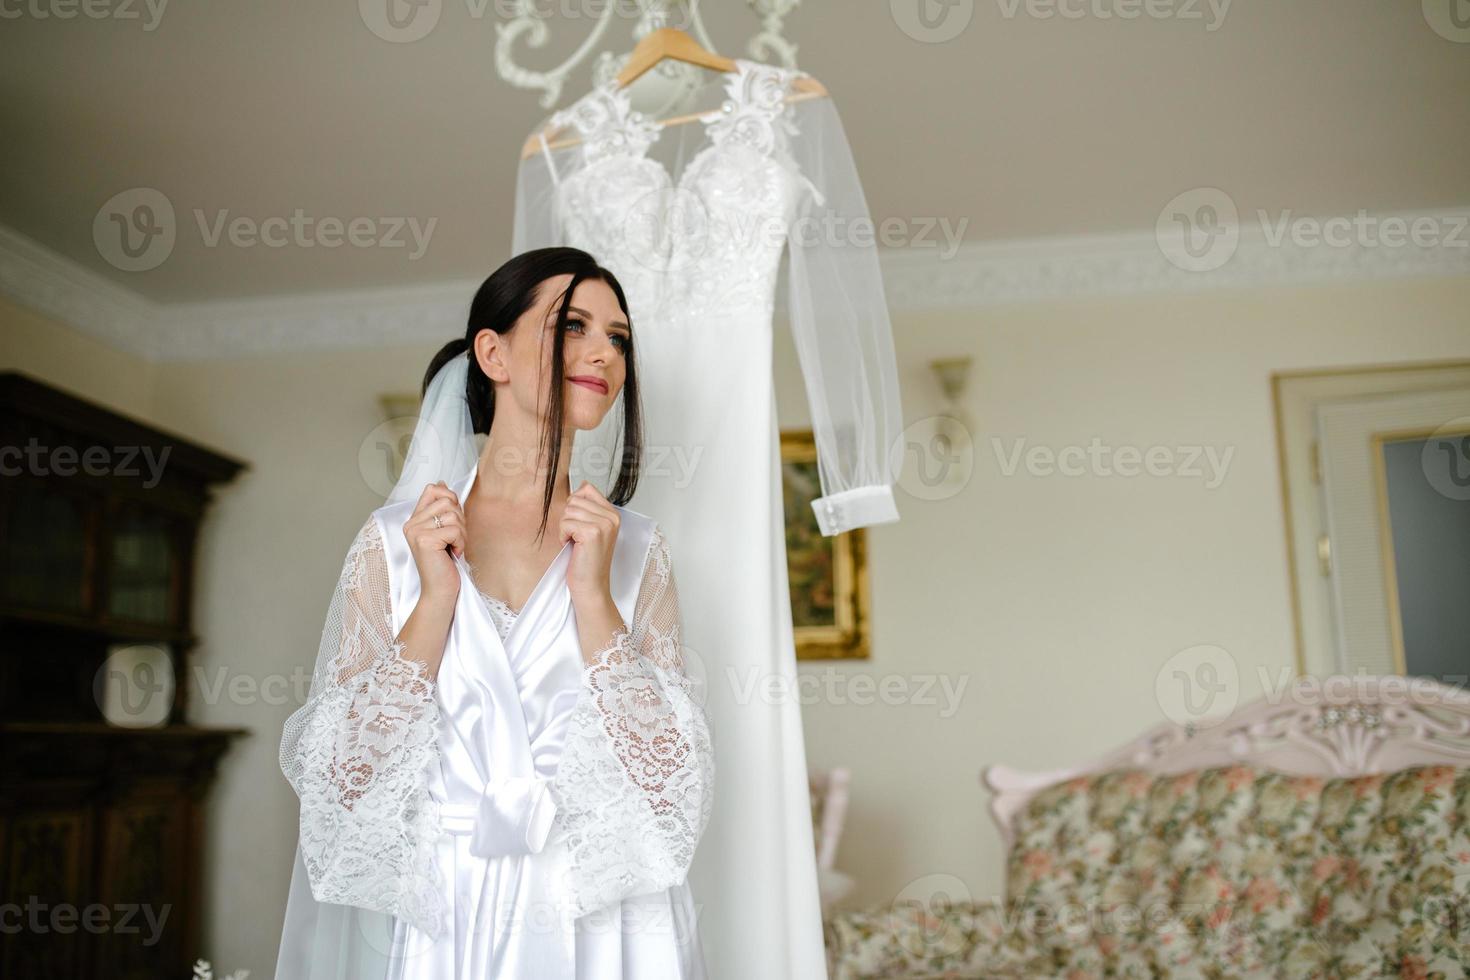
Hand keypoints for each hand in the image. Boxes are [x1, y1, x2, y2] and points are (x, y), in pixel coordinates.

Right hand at [404, 481, 464, 605]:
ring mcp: (416, 531)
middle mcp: (411, 524)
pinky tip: (453, 554)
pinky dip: (461, 543)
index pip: (432, 489)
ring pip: (453, 514)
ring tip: (453, 547)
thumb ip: (442, 509)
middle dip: (460, 519)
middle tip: (454, 539)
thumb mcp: (443, 531)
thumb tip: (442, 482)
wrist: (440, 590)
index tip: (453, 518)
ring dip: (461, 533)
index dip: (449, 497)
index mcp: (414, 520)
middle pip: (447, 500)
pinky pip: (454, 530)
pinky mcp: (425, 540)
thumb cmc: (444, 563)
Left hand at [560, 480, 619, 604]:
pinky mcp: (592, 533)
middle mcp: (612, 517)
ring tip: (575, 542)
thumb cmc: (587, 561)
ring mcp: (604, 524)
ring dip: (565, 528)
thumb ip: (588, 508)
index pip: (587, 489)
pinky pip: (565, 523)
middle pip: (575, 499)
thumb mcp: (592, 529)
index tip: (578, 524)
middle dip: (568, 518)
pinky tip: (573, 547)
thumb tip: (582, 484)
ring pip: (569, 511)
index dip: (575, 505)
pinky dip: (563, 536)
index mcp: (613, 514)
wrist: (591, 586)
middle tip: (576, 537)